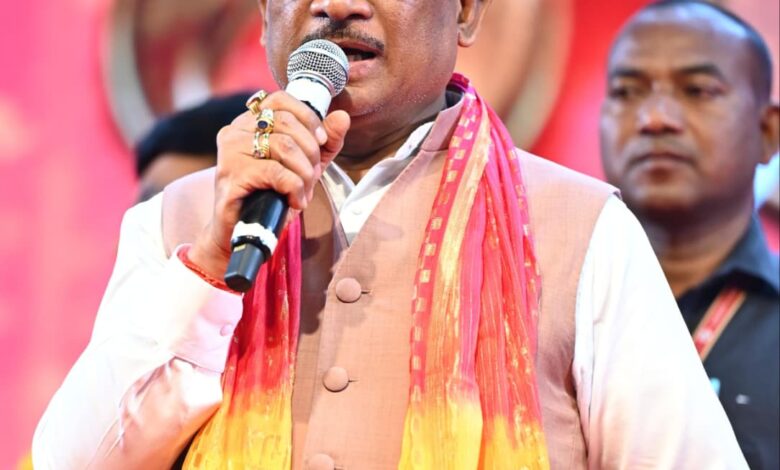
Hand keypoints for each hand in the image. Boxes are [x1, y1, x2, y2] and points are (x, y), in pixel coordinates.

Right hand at [188, 91, 350, 279]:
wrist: (246, 230)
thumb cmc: (273, 194)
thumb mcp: (306, 165)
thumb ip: (325, 141)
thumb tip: (342, 116)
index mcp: (249, 122)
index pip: (281, 100)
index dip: (308, 118)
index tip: (320, 141)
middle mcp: (235, 131)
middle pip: (287, 124)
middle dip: (310, 152)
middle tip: (311, 176)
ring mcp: (230, 152)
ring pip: (284, 147)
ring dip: (304, 173)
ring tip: (303, 191)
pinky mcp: (232, 177)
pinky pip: (277, 173)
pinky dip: (295, 188)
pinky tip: (295, 201)